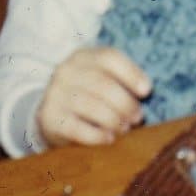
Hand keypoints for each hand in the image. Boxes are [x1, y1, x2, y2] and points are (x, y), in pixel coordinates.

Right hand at [36, 47, 151, 147]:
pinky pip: (77, 128)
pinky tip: (109, 139)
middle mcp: (66, 71)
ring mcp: (55, 94)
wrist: (51, 114)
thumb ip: (122, 78)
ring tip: (125, 128)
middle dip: (126, 103)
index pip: (110, 58)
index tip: (147, 91)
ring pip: (92, 106)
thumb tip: (146, 89)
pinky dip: (97, 135)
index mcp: (82, 56)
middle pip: (103, 84)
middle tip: (138, 117)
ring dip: (114, 120)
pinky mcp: (49, 118)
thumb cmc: (88, 94)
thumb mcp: (102, 78)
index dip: (132, 74)